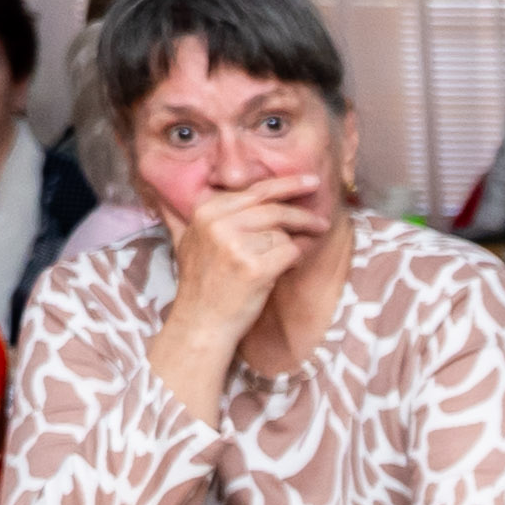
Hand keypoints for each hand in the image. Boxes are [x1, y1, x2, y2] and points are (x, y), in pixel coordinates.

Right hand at [159, 161, 332, 346]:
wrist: (201, 322)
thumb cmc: (201, 284)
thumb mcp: (187, 241)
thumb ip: (192, 216)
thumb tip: (181, 193)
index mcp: (206, 211)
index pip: (256, 190)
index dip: (287, 185)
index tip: (310, 182)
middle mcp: (218, 223)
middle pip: (275, 209)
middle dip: (303, 215)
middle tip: (323, 221)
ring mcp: (235, 245)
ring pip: (283, 233)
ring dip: (290, 247)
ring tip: (282, 262)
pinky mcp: (254, 268)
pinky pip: (291, 253)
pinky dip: (293, 262)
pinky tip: (282, 271)